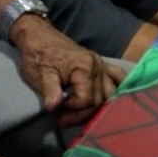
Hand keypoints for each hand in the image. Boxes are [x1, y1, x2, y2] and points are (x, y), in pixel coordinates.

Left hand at [9, 15, 123, 124]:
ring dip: (97, 107)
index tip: (58, 114)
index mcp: (84, 68)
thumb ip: (49, 90)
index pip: (87, 99)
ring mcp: (102, 65)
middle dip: (82, 114)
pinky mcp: (102, 64)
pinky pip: (118, 77)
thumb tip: (53, 107)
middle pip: (100, 99)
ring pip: (110, 93)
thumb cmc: (38, 55)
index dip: (73, 111)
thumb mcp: (39, 73)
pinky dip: (118, 89)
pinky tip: (113, 100)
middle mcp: (98, 66)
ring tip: (79, 113)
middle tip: (64, 120)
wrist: (39, 36)